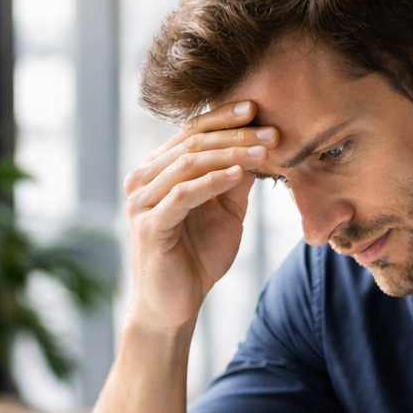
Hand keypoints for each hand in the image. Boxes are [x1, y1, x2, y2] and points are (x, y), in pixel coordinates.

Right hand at [122, 101, 277, 332]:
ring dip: (230, 154)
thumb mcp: (226, 213)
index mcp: (158, 171)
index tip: (257, 107)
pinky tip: (240, 174)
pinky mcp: (149, 225)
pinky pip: (183, 195)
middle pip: (192, 142)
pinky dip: (213, 182)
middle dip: (234, 134)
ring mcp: (142, 201)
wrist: (175, 305)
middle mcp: (143, 179)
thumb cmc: (198, 258)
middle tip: (270, 129)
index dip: (224, 118)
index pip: (191, 132)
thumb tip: (259, 146)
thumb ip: (236, 181)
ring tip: (263, 150)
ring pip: (188, 164)